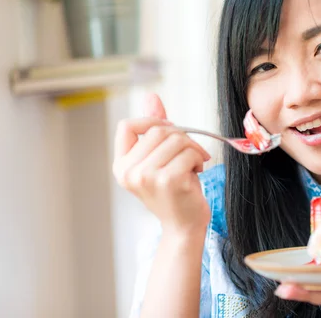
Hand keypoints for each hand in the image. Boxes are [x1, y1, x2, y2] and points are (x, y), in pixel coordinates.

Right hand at [112, 93, 211, 235]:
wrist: (184, 225)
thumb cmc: (174, 191)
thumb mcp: (159, 158)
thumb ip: (153, 128)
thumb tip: (150, 95)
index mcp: (121, 165)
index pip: (127, 126)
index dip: (151, 120)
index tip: (169, 130)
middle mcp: (129, 172)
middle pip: (158, 129)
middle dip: (181, 137)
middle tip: (190, 153)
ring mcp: (147, 176)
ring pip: (176, 139)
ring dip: (192, 149)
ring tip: (192, 166)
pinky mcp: (168, 180)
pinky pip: (190, 152)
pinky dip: (199, 158)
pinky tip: (196, 174)